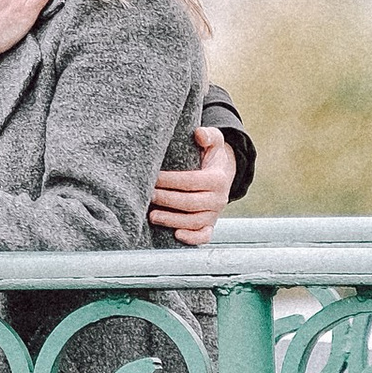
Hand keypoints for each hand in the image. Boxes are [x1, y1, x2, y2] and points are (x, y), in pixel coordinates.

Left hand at [149, 122, 236, 248]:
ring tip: (152, 216)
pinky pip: (204, 236)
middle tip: (148, 196)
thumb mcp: (214, 141)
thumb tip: (198, 134)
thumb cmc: (211, 156)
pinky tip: (176, 235)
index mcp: (218, 179)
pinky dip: (192, 238)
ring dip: (172, 220)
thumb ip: (208, 135)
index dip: (171, 180)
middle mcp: (219, 198)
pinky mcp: (210, 224)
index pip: (191, 181)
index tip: (153, 177)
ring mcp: (215, 214)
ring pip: (194, 221)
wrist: (223, 173)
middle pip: (190, 203)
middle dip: (167, 200)